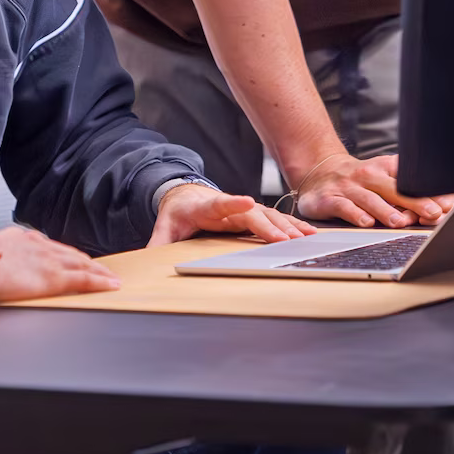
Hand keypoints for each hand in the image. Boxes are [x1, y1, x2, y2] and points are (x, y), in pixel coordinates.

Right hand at [0, 225, 119, 302]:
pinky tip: (112, 285)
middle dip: (90, 264)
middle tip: (105, 271)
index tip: (81, 261)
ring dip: (100, 272)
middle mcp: (40, 245)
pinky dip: (100, 282)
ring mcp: (47, 260)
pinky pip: (84, 280)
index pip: (55, 248)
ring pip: (83, 265)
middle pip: (72, 255)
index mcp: (24, 239)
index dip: (70, 256)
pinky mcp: (52, 277)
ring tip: (113, 279)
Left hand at [146, 183, 314, 247]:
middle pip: (251, 214)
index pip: (219, 203)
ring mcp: (242, 208)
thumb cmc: (178, 211)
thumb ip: (157, 242)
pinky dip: (291, 225)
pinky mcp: (252, 214)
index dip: (233, 202)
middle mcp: (228, 204)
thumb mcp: (164, 226)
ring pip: (267, 215)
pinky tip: (308, 232)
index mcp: (204, 206)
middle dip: (269, 225)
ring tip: (305, 238)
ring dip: (286, 226)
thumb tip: (145, 259)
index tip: (247, 201)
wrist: (186, 194)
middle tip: (286, 240)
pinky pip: (274, 219)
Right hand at [287, 153, 453, 228]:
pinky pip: (344, 207)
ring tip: (400, 222)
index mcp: (383, 168)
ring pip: (369, 199)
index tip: (446, 204)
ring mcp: (347, 187)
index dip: (428, 190)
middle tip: (432, 213)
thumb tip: (441, 206)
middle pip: (393, 189)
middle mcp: (366, 175)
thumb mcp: (382, 174)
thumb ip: (406, 189)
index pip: (408, 178)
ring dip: (385, 211)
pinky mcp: (329, 199)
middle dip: (414, 201)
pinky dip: (355, 214)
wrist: (319, 171)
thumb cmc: (359, 179)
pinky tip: (365, 222)